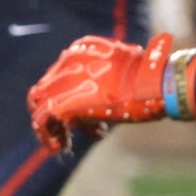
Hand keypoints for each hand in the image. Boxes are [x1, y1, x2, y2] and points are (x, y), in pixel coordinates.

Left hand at [28, 33, 177, 153]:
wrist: (156, 84)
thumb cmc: (148, 79)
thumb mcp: (123, 70)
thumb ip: (103, 79)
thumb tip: (97, 100)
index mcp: (81, 49)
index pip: (59, 75)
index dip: (66, 96)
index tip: (83, 114)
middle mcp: (67, 60)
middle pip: (47, 89)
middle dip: (58, 112)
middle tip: (72, 129)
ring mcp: (63, 81)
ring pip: (39, 104)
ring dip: (51, 125)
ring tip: (66, 141)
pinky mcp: (63, 102)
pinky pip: (42, 121)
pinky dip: (48, 136)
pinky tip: (61, 147)